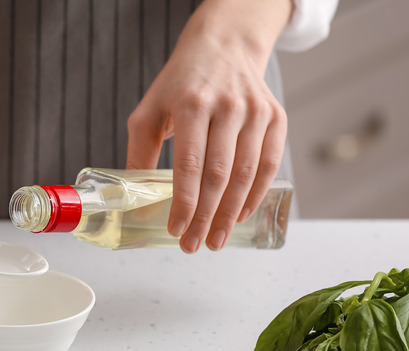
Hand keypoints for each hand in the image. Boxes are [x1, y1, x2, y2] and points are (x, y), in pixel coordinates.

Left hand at [126, 0, 290, 252]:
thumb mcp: (149, 110)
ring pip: (246, 174)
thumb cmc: (180, 84)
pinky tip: (241, 215)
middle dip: (206, 217)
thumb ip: (140, 152)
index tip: (175, 230)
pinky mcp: (275, 117)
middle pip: (219, 175)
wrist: (222, 47)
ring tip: (216, 239)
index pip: (189, 164)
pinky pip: (269, 164)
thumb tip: (132, 199)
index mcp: (191, 104)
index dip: (185, 202)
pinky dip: (256, 194)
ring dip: (231, 214)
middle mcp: (227, 107)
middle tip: (194, 245)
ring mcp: (255, 112)